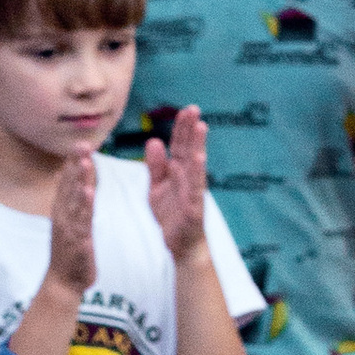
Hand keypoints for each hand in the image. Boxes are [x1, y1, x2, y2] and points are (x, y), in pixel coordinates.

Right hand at [46, 152, 97, 299]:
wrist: (64, 281)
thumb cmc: (69, 248)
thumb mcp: (68, 217)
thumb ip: (68, 195)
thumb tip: (64, 172)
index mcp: (63, 208)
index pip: (68, 180)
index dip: (73, 161)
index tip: (81, 141)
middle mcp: (63, 214)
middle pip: (69, 185)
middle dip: (75, 164)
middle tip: (82, 143)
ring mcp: (68, 228)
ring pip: (74, 200)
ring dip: (78, 181)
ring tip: (85, 164)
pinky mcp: (77, 242)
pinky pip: (81, 222)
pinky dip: (84, 208)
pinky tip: (88, 194)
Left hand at [144, 102, 209, 260]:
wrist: (181, 245)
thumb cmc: (171, 216)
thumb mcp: (157, 188)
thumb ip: (156, 166)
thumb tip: (154, 141)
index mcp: (178, 173)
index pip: (179, 146)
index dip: (181, 128)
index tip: (185, 110)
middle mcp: (188, 178)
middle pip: (188, 149)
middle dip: (190, 130)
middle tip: (193, 109)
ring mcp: (193, 192)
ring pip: (195, 165)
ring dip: (198, 145)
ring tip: (200, 127)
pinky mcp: (194, 207)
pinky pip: (195, 187)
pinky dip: (196, 173)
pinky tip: (199, 158)